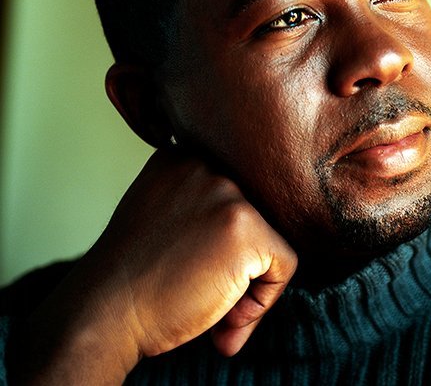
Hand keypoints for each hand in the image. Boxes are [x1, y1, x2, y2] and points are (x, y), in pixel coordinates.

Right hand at [9, 149, 297, 383]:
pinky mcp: (245, 226)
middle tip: (201, 288)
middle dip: (239, 257)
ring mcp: (226, 193)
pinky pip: (285, 264)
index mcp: (182, 157)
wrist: (103, 314)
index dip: (225, 239)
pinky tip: (225, 316)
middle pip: (259, 213)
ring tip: (208, 300)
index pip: (237, 193)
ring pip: (272, 238)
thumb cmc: (132, 278)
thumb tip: (255, 231)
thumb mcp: (161, 216)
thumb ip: (200, 207)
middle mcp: (205, 165)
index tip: (195, 266)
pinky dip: (264, 299)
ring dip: (250, 279)